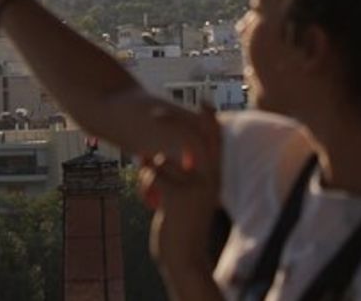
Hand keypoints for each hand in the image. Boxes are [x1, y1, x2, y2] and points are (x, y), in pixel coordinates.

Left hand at [140, 105, 221, 280]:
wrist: (184, 258)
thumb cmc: (181, 224)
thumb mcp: (189, 197)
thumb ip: (185, 176)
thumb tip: (164, 153)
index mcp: (215, 177)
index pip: (216, 142)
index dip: (210, 121)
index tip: (204, 102)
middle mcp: (210, 179)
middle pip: (191, 138)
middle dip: (172, 122)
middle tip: (154, 111)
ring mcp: (195, 187)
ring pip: (162, 159)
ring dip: (148, 169)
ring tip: (151, 191)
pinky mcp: (178, 197)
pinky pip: (153, 174)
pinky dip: (145, 184)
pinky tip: (150, 202)